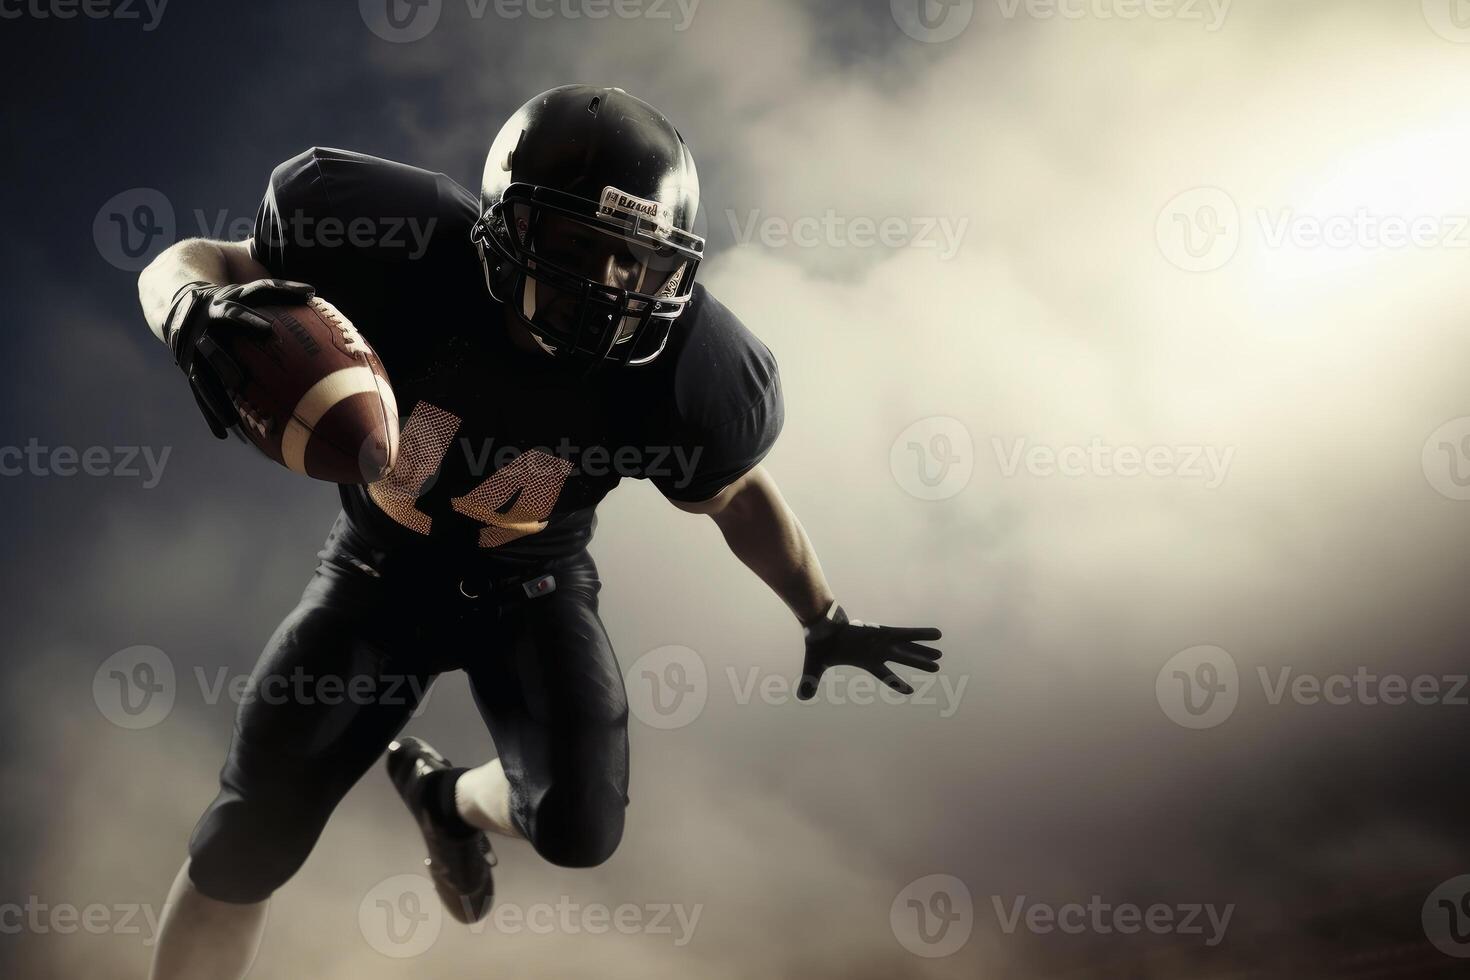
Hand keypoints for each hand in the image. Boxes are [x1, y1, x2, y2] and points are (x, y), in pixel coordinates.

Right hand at [162, 279, 314, 437]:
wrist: (178, 299)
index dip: (250, 320)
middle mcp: (203, 328)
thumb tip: (313, 292)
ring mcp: (193, 348)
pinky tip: (223, 433)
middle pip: (214, 346)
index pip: (235, 311)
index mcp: (220, 306)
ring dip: (216, 397)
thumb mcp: (247, 291)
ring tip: (232, 420)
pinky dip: (210, 411)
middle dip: (225, 361)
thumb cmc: (230, 298)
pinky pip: (199, 391)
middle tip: (239, 380)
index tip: (269, 331)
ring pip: (203, 375)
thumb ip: (278, 292)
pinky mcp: (188, 366)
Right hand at [799, 602, 941, 699]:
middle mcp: (878, 652)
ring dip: (924, 650)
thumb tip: (801, 697)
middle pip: (903, 660)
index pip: (886, 676)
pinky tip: (937, 634)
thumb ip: (811, 681)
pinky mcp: (883, 631)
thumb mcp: (815, 666)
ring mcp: (882, 641)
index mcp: (866, 662)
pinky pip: (907, 633)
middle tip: (936, 667)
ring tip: (940, 655)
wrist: (820, 624)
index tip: (911, 690)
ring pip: (908, 647)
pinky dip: (921, 634)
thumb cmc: (819, 644)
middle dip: (919, 663)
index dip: (898, 683)